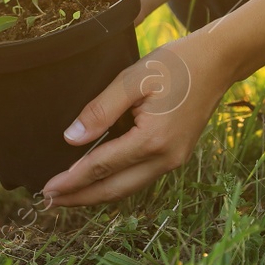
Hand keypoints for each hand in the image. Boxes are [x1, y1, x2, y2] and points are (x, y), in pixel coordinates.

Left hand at [40, 33, 234, 206]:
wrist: (217, 61)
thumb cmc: (175, 64)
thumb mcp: (132, 79)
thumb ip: (101, 109)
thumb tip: (72, 138)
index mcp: (152, 140)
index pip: (102, 167)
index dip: (72, 180)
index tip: (47, 190)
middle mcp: (165, 158)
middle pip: (114, 189)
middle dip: (80, 198)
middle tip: (49, 202)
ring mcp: (174, 160)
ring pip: (128, 187)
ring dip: (97, 193)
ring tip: (68, 196)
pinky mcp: (176, 155)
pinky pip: (140, 177)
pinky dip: (115, 183)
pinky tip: (99, 180)